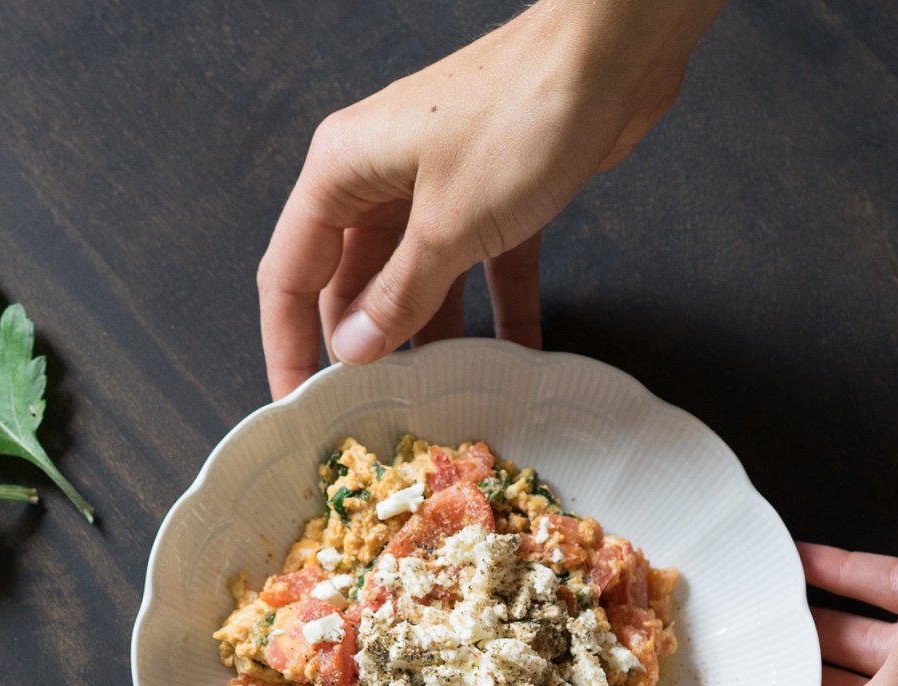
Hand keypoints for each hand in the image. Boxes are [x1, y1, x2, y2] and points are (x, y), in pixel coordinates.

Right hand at [257, 0, 721, 398]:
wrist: (611, 56)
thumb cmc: (519, 116)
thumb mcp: (447, 227)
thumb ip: (398, 297)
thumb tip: (354, 348)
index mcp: (344, 171)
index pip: (290, 274)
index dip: (286, 345)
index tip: (296, 405)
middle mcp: (380, 178)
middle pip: (352, 285)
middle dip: (364, 351)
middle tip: (375, 417)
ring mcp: (436, 187)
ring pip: (416, 284)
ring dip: (429, 342)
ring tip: (440, 404)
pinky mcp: (491, 199)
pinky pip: (478, 274)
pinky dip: (493, 318)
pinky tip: (508, 366)